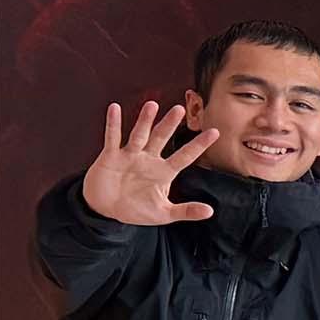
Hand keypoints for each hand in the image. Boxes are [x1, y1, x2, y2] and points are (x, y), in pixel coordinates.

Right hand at [82, 102, 219, 225]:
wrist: (105, 210)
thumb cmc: (135, 210)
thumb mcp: (163, 214)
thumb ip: (185, 211)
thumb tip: (210, 212)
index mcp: (164, 172)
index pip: (185, 156)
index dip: (199, 145)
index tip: (215, 132)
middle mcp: (149, 159)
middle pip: (162, 138)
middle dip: (169, 124)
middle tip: (180, 108)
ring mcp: (130, 155)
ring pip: (139, 135)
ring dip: (145, 121)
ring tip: (152, 105)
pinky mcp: (110, 156)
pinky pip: (112, 138)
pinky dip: (113, 123)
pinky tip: (114, 108)